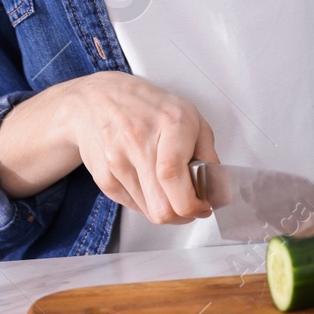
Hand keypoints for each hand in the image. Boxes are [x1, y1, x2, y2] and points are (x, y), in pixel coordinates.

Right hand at [0, 70, 218, 224]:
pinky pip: (133, 207)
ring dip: (166, 209)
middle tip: (191, 204)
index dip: (192, 203)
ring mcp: (117, 162)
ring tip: (170, 188)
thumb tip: (217, 189)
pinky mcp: (103, 178)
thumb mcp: (189, 115)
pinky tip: (150, 182)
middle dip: (183, 215)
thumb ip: (207, 153)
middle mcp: (138, 142)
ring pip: (148, 213)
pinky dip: (147, 202)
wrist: (97, 98)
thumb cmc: (147, 105)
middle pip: (161, 208)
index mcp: (168, 124)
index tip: (203, 205)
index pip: (173, 177)